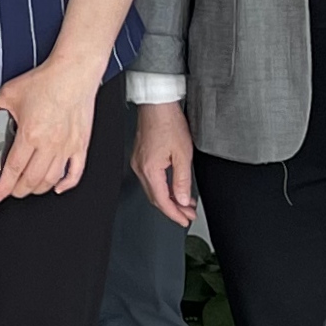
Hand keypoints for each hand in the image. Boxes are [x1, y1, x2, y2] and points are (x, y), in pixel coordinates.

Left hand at [0, 53, 103, 199]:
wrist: (73, 73)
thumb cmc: (46, 81)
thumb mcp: (10, 93)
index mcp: (31, 134)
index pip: (14, 169)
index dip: (4, 186)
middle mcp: (49, 144)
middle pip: (32, 179)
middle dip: (18, 190)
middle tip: (11, 192)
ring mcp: (67, 146)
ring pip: (51, 179)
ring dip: (38, 188)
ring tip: (28, 188)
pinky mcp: (80, 144)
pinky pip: (75, 172)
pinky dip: (66, 184)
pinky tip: (57, 187)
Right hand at [132, 99, 196, 230]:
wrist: (157, 105)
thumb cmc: (168, 123)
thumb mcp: (183, 154)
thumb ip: (182, 180)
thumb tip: (182, 200)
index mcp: (150, 169)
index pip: (162, 201)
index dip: (175, 214)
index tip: (185, 220)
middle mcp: (140, 168)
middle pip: (156, 198)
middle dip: (173, 209)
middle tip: (187, 215)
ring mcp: (138, 162)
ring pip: (153, 189)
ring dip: (169, 198)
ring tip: (185, 203)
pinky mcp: (140, 157)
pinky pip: (150, 179)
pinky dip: (163, 187)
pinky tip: (173, 187)